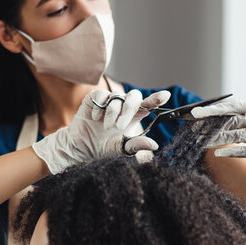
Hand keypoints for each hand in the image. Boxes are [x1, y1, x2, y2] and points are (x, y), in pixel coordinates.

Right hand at [33, 89, 170, 173]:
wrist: (80, 146)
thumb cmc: (102, 146)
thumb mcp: (120, 148)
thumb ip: (136, 145)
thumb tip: (154, 145)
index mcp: (133, 116)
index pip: (147, 105)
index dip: (156, 99)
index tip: (165, 96)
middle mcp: (123, 106)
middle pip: (134, 97)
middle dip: (128, 110)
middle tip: (120, 126)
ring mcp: (109, 101)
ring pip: (117, 98)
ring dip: (112, 114)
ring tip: (106, 127)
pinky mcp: (95, 98)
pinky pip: (101, 96)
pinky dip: (99, 108)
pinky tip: (95, 118)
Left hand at [191, 100, 245, 184]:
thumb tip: (222, 122)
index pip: (231, 106)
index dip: (212, 109)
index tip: (196, 112)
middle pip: (227, 122)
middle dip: (208, 126)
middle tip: (192, 128)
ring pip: (232, 136)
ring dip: (214, 139)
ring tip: (198, 141)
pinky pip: (242, 151)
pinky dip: (228, 152)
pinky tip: (217, 154)